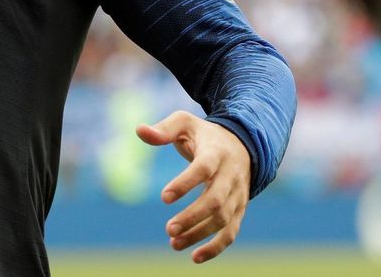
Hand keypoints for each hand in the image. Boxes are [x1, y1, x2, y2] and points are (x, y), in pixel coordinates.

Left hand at [137, 111, 252, 263]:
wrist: (241, 145)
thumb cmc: (204, 135)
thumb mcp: (185, 123)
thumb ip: (163, 129)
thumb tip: (139, 131)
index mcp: (216, 152)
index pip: (203, 169)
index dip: (185, 183)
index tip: (164, 198)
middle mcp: (230, 175)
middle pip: (216, 200)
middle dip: (193, 217)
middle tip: (168, 229)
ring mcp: (237, 194)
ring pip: (223, 220)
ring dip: (199, 234)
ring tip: (173, 243)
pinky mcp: (239, 209)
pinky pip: (231, 232)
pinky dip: (216, 248)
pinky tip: (195, 257)